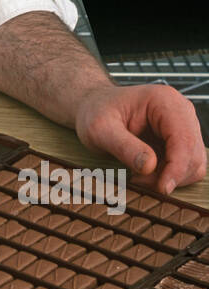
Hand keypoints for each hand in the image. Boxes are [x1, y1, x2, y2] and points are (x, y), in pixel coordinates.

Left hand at [74, 82, 206, 195]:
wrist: (94, 107)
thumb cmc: (95, 112)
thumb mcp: (100, 129)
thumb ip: (124, 146)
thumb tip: (150, 166)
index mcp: (164, 101)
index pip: (184, 139)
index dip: (177, 168)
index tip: (161, 188)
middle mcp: (181, 111)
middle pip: (193, 154)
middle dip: (170, 175)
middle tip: (137, 180)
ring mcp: (184, 126)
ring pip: (193, 164)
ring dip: (170, 178)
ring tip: (139, 176)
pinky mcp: (180, 141)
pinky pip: (186, 167)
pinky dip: (169, 176)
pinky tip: (145, 173)